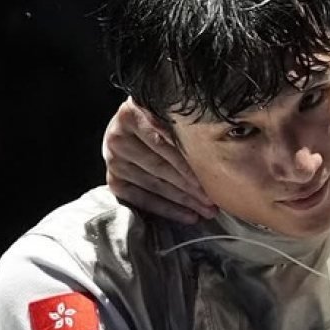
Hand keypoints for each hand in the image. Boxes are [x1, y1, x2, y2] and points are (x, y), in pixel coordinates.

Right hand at [101, 98, 216, 221]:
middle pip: (160, 167)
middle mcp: (117, 138)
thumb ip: (181, 123)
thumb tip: (215, 142)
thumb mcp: (166, 112)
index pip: (164, 143)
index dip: (188, 162)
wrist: (129, 125)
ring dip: (184, 201)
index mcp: (131, 114)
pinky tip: (189, 216)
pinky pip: (142, 200)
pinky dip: (167, 209)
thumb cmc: (157, 118)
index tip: (211, 177)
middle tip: (214, 200)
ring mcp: (113, 161)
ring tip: (207, 211)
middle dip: (190, 186)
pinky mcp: (114, 181)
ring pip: (155, 185)